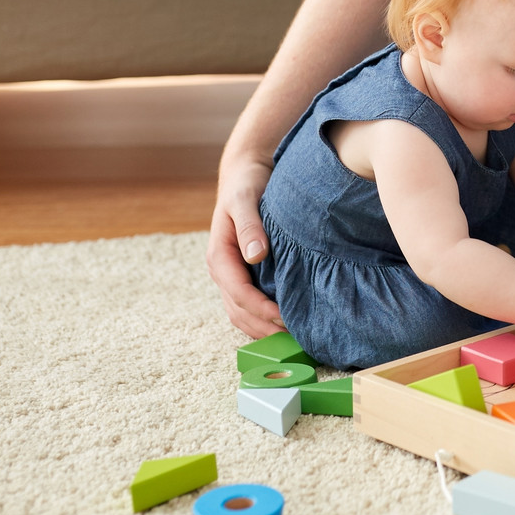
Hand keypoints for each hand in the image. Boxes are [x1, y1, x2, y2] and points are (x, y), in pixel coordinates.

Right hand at [207, 151, 283, 338]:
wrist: (244, 175)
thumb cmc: (246, 185)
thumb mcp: (245, 199)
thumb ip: (250, 226)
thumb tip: (255, 255)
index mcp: (219, 256)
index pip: (238, 293)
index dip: (260, 309)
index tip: (284, 318)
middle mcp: (222, 271)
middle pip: (238, 312)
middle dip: (263, 327)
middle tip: (295, 338)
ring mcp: (231, 276)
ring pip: (242, 314)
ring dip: (263, 329)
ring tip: (292, 338)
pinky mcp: (243, 276)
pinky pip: (249, 306)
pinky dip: (264, 320)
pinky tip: (285, 325)